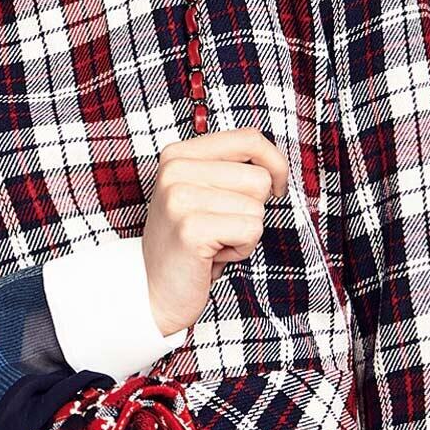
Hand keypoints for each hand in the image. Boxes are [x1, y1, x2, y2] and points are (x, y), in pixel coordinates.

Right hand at [141, 126, 288, 336]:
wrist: (152, 290)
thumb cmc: (189, 243)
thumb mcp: (204, 193)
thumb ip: (231, 169)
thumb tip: (277, 167)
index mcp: (178, 154)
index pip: (249, 139)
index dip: (274, 164)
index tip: (275, 188)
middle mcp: (175, 170)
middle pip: (259, 178)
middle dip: (252, 209)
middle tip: (219, 227)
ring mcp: (179, 198)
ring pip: (257, 207)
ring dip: (245, 232)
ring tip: (214, 242)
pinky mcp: (191, 228)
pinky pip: (251, 230)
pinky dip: (241, 250)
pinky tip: (213, 256)